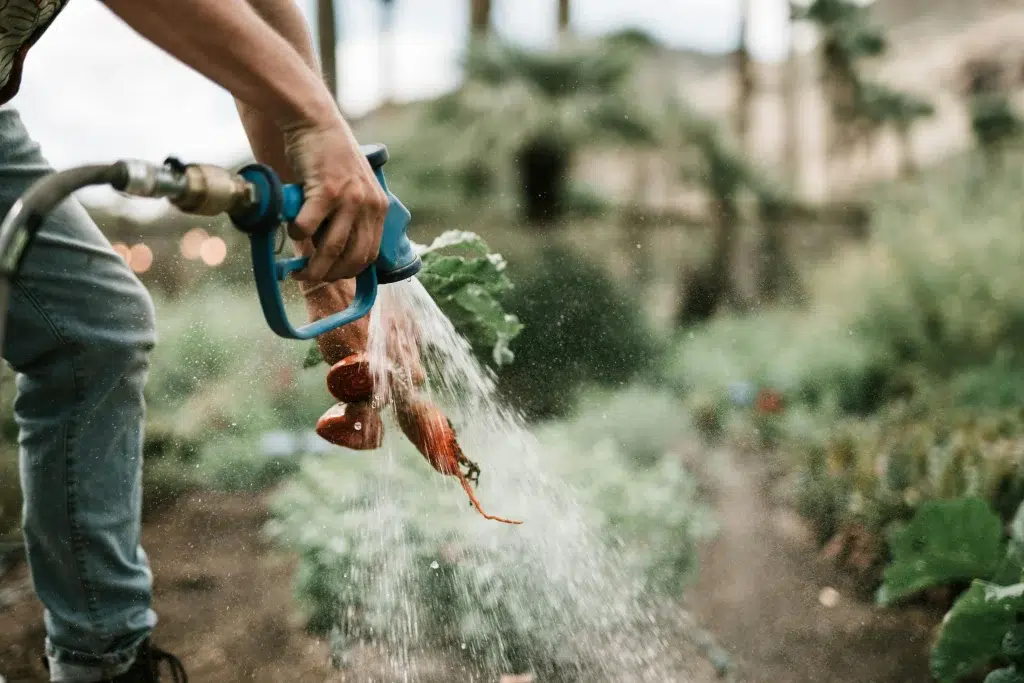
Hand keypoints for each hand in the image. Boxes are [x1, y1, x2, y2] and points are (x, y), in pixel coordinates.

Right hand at [283, 113, 388, 282]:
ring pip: (331, 249)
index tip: (333, 277)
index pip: (370, 254)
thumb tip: (330, 253)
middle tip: (311, 277)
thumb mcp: (352, 188)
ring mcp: (349, 198)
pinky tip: (291, 231)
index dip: (350, 271)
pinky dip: (297, 236)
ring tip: (298, 271)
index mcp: (379, 207)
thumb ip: (348, 216)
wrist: (316, 122)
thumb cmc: (328, 157)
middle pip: (353, 257)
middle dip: (331, 275)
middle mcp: (369, 205)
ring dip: (313, 266)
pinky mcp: (326, 190)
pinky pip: (308, 227)